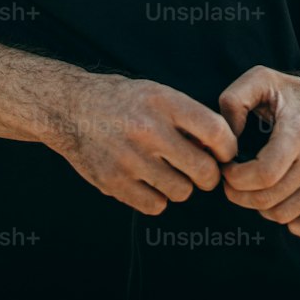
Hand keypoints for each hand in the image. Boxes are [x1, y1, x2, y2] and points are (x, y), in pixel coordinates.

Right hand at [54, 73, 238, 215]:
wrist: (71, 108)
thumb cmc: (123, 101)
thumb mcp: (157, 94)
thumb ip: (189, 118)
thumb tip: (220, 151)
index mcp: (163, 102)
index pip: (216, 132)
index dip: (227, 148)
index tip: (223, 153)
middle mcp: (148, 130)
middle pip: (204, 172)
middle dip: (207, 175)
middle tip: (199, 170)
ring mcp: (130, 159)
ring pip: (181, 192)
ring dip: (179, 185)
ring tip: (165, 170)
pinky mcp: (114, 182)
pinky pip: (156, 205)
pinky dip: (156, 198)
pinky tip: (146, 180)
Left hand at [217, 65, 299, 237]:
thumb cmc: (291, 92)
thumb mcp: (260, 79)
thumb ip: (234, 101)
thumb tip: (227, 141)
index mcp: (298, 132)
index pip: (263, 174)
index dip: (236, 178)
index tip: (226, 168)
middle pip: (269, 198)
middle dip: (240, 195)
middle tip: (230, 181)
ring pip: (285, 214)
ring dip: (260, 206)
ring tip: (253, 186)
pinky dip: (298, 226)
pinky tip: (281, 206)